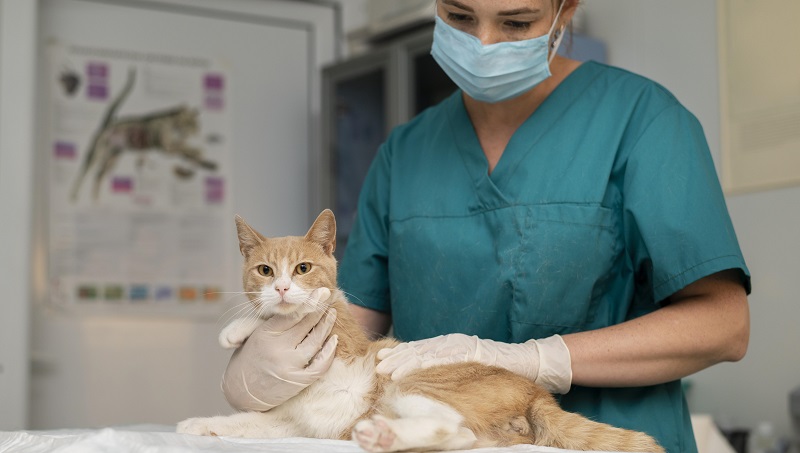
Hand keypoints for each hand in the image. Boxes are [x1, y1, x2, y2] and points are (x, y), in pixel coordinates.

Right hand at [221, 288, 337, 410]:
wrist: (240, 391)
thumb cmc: (248, 358)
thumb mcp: (252, 335)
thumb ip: (271, 320)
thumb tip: (290, 302)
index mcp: (266, 333)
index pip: (292, 314)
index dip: (309, 302)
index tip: (321, 292)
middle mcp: (278, 348)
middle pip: (306, 324)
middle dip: (320, 308)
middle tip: (329, 296)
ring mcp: (290, 365)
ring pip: (315, 341)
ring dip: (326, 325)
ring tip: (332, 314)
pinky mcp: (298, 381)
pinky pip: (320, 365)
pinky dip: (329, 351)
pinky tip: (334, 340)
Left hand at [376, 333, 571, 393]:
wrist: (527, 362)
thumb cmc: (497, 368)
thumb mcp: (468, 367)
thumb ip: (449, 368)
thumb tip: (428, 379)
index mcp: (450, 346)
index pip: (420, 350)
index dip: (400, 355)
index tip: (381, 361)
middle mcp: (453, 342)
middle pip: (419, 349)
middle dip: (398, 358)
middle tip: (379, 366)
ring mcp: (463, 345)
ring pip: (429, 352)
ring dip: (408, 360)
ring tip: (390, 369)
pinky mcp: (473, 351)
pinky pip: (448, 355)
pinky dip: (431, 359)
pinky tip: (417, 364)